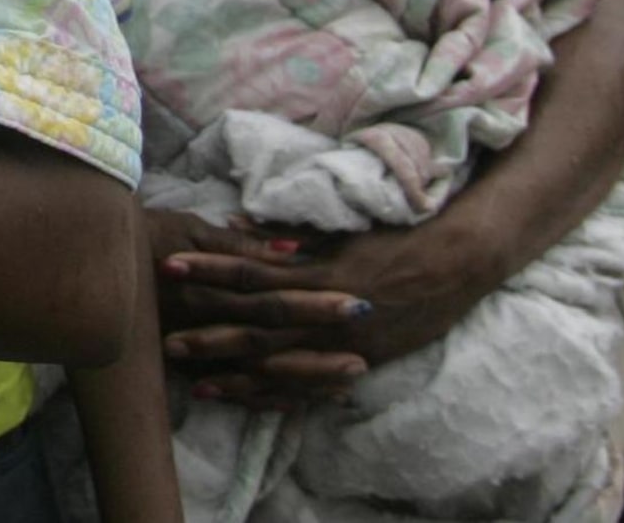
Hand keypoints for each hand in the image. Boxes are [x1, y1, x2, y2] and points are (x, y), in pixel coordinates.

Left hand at [153, 210, 493, 406]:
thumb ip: (288, 231)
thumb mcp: (341, 227)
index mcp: (319, 271)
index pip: (253, 270)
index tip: (170, 264)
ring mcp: (346, 342)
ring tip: (194, 379)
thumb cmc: (397, 233)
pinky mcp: (361, 360)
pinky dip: (277, 394)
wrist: (458, 262)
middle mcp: (328, 311)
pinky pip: (311, 386)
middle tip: (165, 339)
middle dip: (210, 333)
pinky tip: (246, 398)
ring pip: (282, 366)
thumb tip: (234, 224)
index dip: (210, 268)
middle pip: (259, 327)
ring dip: (236, 374)